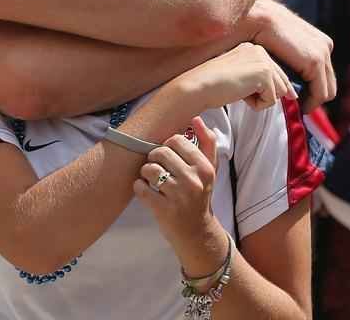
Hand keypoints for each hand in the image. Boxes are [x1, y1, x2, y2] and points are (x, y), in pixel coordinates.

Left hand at [134, 117, 218, 249]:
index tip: (168, 156)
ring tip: (151, 179)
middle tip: (157, 167)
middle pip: (160, 153)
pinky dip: (139, 187)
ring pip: (149, 169)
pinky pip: (140, 188)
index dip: (167, 145)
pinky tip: (145, 190)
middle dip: (154, 158)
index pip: (177, 140)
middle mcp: (193, 180)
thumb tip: (197, 118)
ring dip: (145, 173)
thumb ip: (207, 142)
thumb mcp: (210, 170)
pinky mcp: (163, 210)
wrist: (196, 231)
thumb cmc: (201, 195)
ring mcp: (178, 196)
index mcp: (204, 168)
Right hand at [176, 42, 294, 112]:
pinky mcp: (264, 73)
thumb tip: (289, 92)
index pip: (276, 72)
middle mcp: (259, 50)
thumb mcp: (239, 76)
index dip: (276, 88)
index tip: (279, 96)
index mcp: (252, 48)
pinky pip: (272, 100)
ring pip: (279, 92)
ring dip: (261, 99)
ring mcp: (262, 60)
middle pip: (281, 82)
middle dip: (266, 94)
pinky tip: (240, 96)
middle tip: (243, 94)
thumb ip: (259, 79)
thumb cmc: (212, 86)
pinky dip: (257, 105)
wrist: (199, 86)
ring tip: (239, 93)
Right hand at [250, 0, 334, 111]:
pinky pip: (320, 93)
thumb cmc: (251, 31)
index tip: (296, 100)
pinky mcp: (314, 60)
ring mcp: (321, 51)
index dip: (311, 91)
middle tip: (296, 107)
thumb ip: (285, 60)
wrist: (247, 17)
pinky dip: (309, 103)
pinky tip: (295, 105)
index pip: (323, 72)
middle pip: (327, 82)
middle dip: (313, 97)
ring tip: (293, 106)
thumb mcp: (275, 47)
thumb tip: (287, 79)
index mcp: (316, 39)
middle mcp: (323, 44)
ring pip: (326, 90)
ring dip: (310, 101)